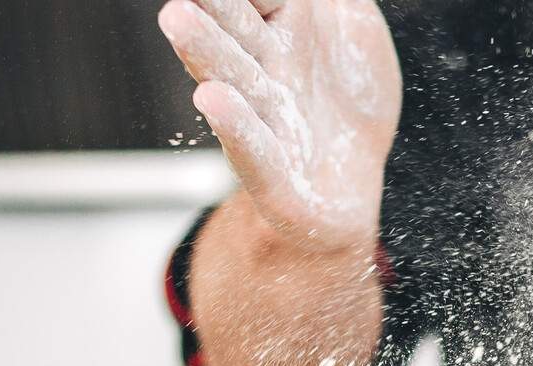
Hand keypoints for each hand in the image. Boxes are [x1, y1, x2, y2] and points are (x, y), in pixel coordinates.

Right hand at [158, 0, 400, 252]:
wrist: (354, 182)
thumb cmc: (346, 96)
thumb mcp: (355, 27)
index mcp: (283, 27)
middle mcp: (266, 70)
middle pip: (231, 26)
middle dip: (208, 0)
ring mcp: (268, 124)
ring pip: (233, 79)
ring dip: (204, 49)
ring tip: (177, 18)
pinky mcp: (278, 182)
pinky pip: (255, 153)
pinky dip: (236, 128)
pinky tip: (212, 102)